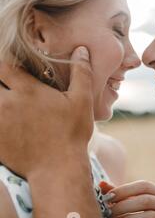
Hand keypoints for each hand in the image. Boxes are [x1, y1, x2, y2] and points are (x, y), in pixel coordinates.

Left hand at [0, 47, 93, 177]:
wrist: (58, 168)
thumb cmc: (73, 133)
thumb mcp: (83, 101)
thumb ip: (82, 73)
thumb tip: (81, 49)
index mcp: (28, 90)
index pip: (4, 65)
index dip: (5, 63)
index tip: (11, 66)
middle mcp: (8, 102)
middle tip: (7, 84)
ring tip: (6, 104)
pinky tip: (4, 122)